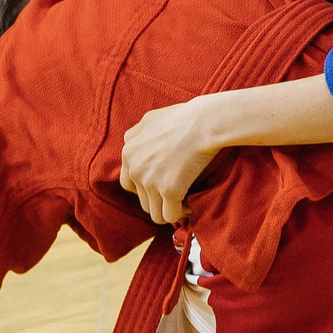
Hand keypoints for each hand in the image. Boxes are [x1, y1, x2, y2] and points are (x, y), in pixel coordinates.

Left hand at [120, 97, 221, 224]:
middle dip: (159, 200)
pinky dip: (180, 214)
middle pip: (142, 200)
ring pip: (154, 212)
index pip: (129, 183)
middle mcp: (135, 168)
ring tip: (183, 203)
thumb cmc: (183, 117)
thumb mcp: (150, 119)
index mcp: (128, 151)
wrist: (203, 122)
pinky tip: (190, 207)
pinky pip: (170, 216)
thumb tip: (132, 142)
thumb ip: (136, 134)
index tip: (162, 186)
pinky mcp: (169, 190)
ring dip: (168, 210)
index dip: (145, 188)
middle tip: (176, 196)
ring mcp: (150, 181)